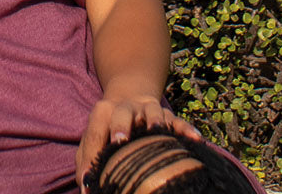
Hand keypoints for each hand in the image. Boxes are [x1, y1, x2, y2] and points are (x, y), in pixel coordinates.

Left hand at [75, 90, 201, 190]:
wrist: (129, 97)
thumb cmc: (108, 128)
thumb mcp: (93, 139)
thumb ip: (87, 160)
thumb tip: (86, 188)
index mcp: (104, 112)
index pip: (95, 133)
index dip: (90, 156)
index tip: (90, 179)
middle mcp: (126, 107)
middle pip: (122, 113)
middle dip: (120, 125)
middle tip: (119, 140)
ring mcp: (147, 109)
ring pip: (152, 111)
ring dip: (154, 121)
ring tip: (157, 130)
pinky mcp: (166, 114)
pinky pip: (177, 120)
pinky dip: (184, 129)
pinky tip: (194, 139)